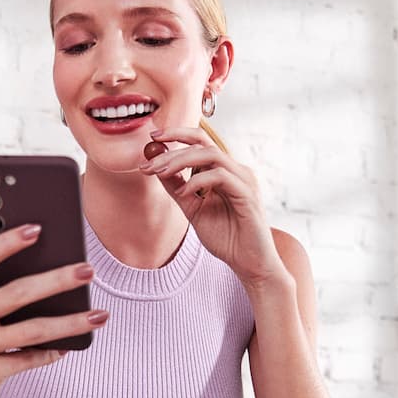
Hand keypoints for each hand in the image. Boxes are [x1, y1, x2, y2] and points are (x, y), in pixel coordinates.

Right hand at [0, 224, 106, 397]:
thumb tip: (49, 274)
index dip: (5, 243)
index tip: (36, 228)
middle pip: (16, 293)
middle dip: (56, 279)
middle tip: (87, 270)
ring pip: (31, 329)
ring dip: (70, 322)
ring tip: (99, 315)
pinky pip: (27, 360)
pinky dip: (52, 353)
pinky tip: (71, 346)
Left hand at [140, 127, 284, 286]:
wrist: (248, 263)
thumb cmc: (226, 238)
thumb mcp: (193, 210)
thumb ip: (178, 189)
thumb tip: (157, 168)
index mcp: (224, 171)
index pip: (201, 142)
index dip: (177, 134)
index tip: (153, 137)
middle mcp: (236, 170)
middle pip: (203, 143)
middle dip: (172, 149)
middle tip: (149, 161)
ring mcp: (244, 180)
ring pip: (211, 155)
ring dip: (180, 161)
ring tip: (160, 173)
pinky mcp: (247, 194)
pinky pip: (219, 176)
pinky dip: (197, 181)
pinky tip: (183, 193)